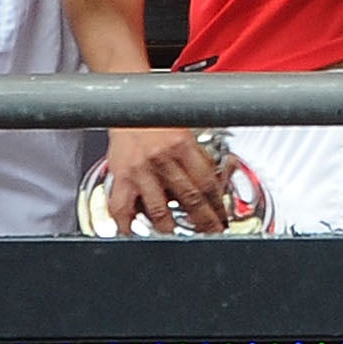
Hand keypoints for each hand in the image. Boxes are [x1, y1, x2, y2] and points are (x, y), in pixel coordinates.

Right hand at [99, 126, 234, 234]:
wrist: (126, 106)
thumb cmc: (155, 120)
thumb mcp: (185, 131)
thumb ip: (197, 157)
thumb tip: (214, 181)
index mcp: (182, 144)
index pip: (206, 181)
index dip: (218, 203)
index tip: (223, 216)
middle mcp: (161, 158)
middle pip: (189, 197)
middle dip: (204, 220)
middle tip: (211, 232)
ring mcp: (140, 171)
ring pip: (158, 210)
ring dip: (171, 228)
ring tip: (178, 237)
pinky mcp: (120, 178)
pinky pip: (121, 209)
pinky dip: (127, 225)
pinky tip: (135, 233)